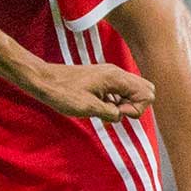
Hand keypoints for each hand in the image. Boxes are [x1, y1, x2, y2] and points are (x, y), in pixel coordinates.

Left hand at [30, 62, 153, 122]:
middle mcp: (116, 74)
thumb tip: (120, 116)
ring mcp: (109, 76)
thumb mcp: (88, 108)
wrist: (44, 80)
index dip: (136, 109)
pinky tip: (99, 107)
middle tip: (115, 112)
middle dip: (136, 106)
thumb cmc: (63, 93)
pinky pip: (119, 92)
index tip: (116, 113)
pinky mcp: (102, 80)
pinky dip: (115, 102)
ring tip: (105, 111)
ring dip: (125, 105)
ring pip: (132, 91)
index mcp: (115, 78)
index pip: (147, 94)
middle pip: (145, 90)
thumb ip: (110, 113)